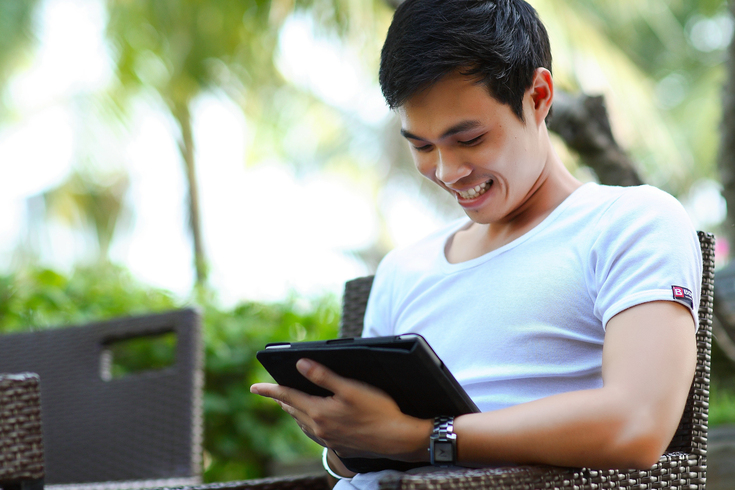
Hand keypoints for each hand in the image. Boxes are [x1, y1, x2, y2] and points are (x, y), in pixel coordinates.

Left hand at [250, 358, 431, 460]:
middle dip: (281, 399)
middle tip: (272, 392)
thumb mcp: (350, 387)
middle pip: (293, 411)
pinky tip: (314, 421)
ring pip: (303, 423)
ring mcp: (329, 439)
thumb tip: (299, 364)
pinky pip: (315, 433)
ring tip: (289, 403)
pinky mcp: (340, 445)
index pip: (287, 397)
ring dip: (294, 412)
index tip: (253, 387)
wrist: (398, 438)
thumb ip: (323, 376)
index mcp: (319, 412)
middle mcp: (320, 428)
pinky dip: (308, 423)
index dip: (269, 390)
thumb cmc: (378, 410)